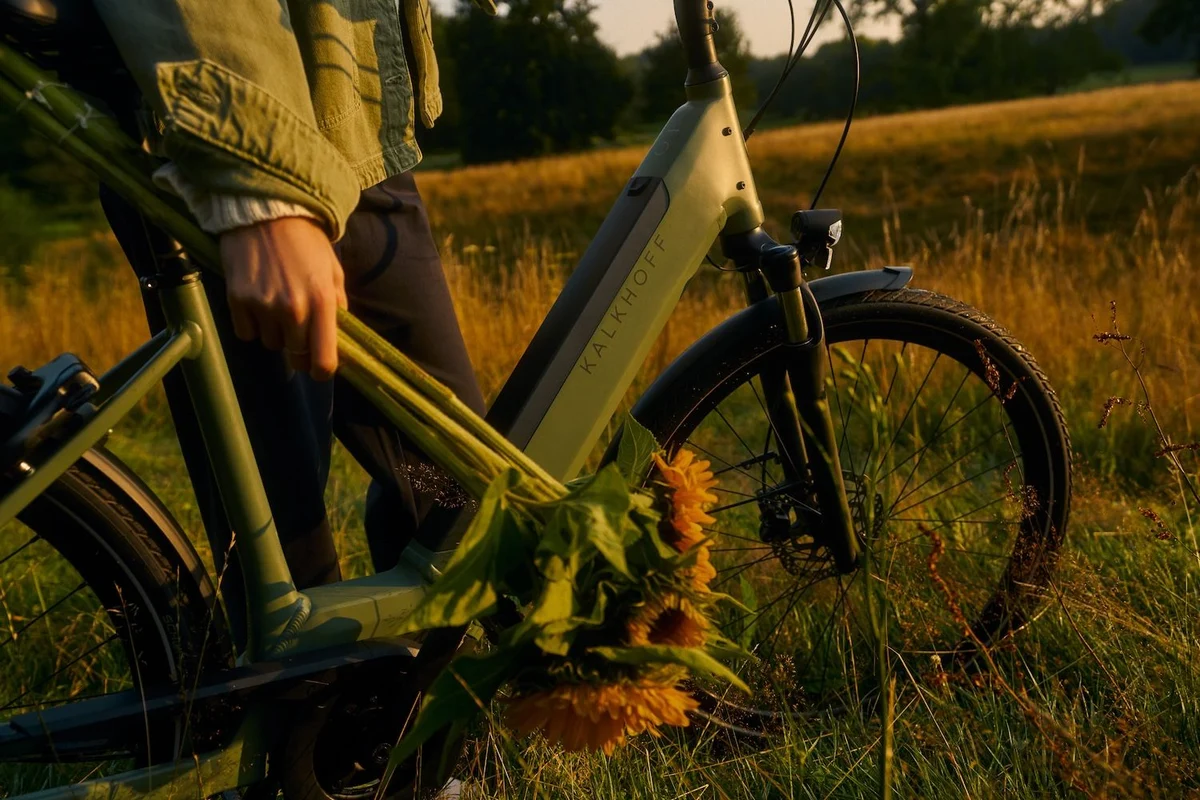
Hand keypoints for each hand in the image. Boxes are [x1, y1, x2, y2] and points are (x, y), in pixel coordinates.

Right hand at [219, 217, 347, 380]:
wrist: (266, 211)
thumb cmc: (306, 242)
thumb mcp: (333, 271)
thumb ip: (338, 307)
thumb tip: (339, 340)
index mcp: (323, 302)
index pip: (324, 360)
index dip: (322, 370)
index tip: (319, 368)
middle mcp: (293, 308)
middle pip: (296, 356)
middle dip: (299, 350)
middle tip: (298, 331)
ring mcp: (263, 305)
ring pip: (270, 344)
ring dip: (275, 333)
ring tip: (277, 305)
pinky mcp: (237, 300)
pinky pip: (246, 333)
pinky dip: (252, 324)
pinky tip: (257, 301)